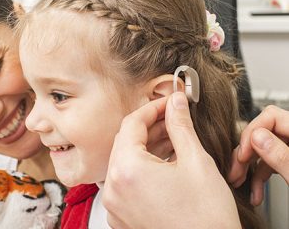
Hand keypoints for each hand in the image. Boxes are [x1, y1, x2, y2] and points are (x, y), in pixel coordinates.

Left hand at [103, 93, 240, 228]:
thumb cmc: (206, 218)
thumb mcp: (196, 162)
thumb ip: (180, 126)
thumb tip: (175, 103)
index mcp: (127, 170)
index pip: (132, 123)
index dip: (152, 108)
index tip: (168, 103)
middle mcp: (114, 189)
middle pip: (125, 142)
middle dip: (149, 126)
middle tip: (172, 118)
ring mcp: (116, 206)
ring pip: (125, 162)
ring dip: (146, 147)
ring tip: (172, 139)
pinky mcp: (122, 217)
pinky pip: (126, 183)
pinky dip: (141, 169)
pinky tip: (163, 163)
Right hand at [229, 105, 288, 205]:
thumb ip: (281, 155)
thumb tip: (257, 137)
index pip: (270, 116)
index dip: (252, 133)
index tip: (243, 154)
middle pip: (262, 134)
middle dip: (245, 155)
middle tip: (235, 172)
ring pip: (262, 150)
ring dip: (247, 169)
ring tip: (238, 183)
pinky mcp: (288, 163)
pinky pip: (269, 164)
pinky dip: (259, 179)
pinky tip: (255, 193)